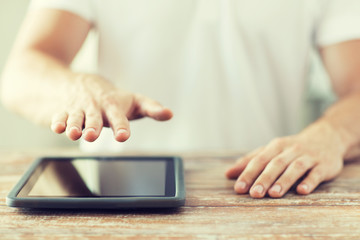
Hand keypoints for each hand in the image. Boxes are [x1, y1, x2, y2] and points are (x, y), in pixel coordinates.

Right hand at [50, 73, 172, 141]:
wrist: (80, 83)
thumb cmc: (112, 98)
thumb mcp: (133, 101)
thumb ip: (151, 108)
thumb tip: (170, 114)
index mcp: (114, 106)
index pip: (119, 117)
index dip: (121, 126)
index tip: (122, 136)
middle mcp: (96, 107)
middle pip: (95, 118)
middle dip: (93, 126)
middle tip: (92, 136)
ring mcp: (79, 108)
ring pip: (76, 117)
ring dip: (74, 125)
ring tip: (74, 134)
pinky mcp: (63, 111)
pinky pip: (59, 116)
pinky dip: (58, 122)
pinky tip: (57, 127)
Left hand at [225, 122, 344, 197]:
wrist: (327, 137)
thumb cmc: (291, 148)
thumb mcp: (271, 150)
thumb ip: (250, 161)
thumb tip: (228, 173)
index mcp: (276, 146)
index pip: (259, 160)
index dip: (248, 174)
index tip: (238, 188)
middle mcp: (291, 150)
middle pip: (275, 164)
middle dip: (264, 178)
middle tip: (254, 193)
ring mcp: (308, 157)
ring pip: (295, 167)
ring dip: (284, 180)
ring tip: (274, 194)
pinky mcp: (324, 165)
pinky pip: (316, 173)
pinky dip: (309, 181)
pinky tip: (301, 191)